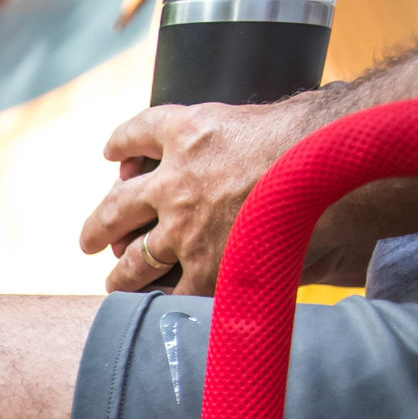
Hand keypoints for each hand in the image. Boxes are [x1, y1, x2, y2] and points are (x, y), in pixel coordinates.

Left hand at [78, 93, 327, 294]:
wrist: (329, 166)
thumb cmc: (322, 132)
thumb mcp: (284, 113)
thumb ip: (262, 129)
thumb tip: (289, 129)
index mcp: (191, 131)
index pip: (141, 131)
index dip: (123, 142)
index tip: (111, 151)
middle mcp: (174, 180)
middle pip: (118, 205)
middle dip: (100, 224)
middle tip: (88, 239)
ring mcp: (184, 227)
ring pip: (134, 257)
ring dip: (120, 271)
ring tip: (114, 281)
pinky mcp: (205, 267)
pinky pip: (172, 291)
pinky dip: (161, 299)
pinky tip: (154, 305)